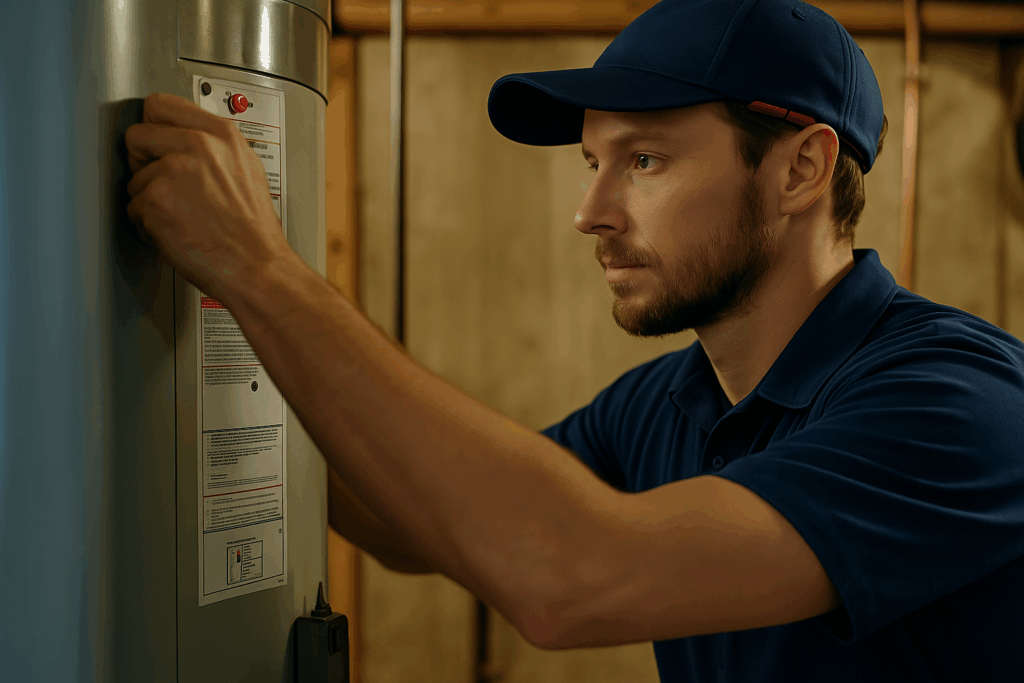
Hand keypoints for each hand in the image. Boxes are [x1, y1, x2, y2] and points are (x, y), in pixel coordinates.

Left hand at [125, 92, 292, 302]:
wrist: (256, 265)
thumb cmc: (254, 230)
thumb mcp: (247, 170)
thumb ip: (215, 147)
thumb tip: (186, 138)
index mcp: (222, 134)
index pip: (161, 105)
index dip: (154, 127)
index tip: (155, 142)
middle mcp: (198, 146)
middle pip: (137, 136)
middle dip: (142, 161)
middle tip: (162, 183)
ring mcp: (174, 171)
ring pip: (134, 178)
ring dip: (148, 199)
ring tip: (179, 215)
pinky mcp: (156, 200)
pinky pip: (133, 208)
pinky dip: (148, 225)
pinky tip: (174, 231)